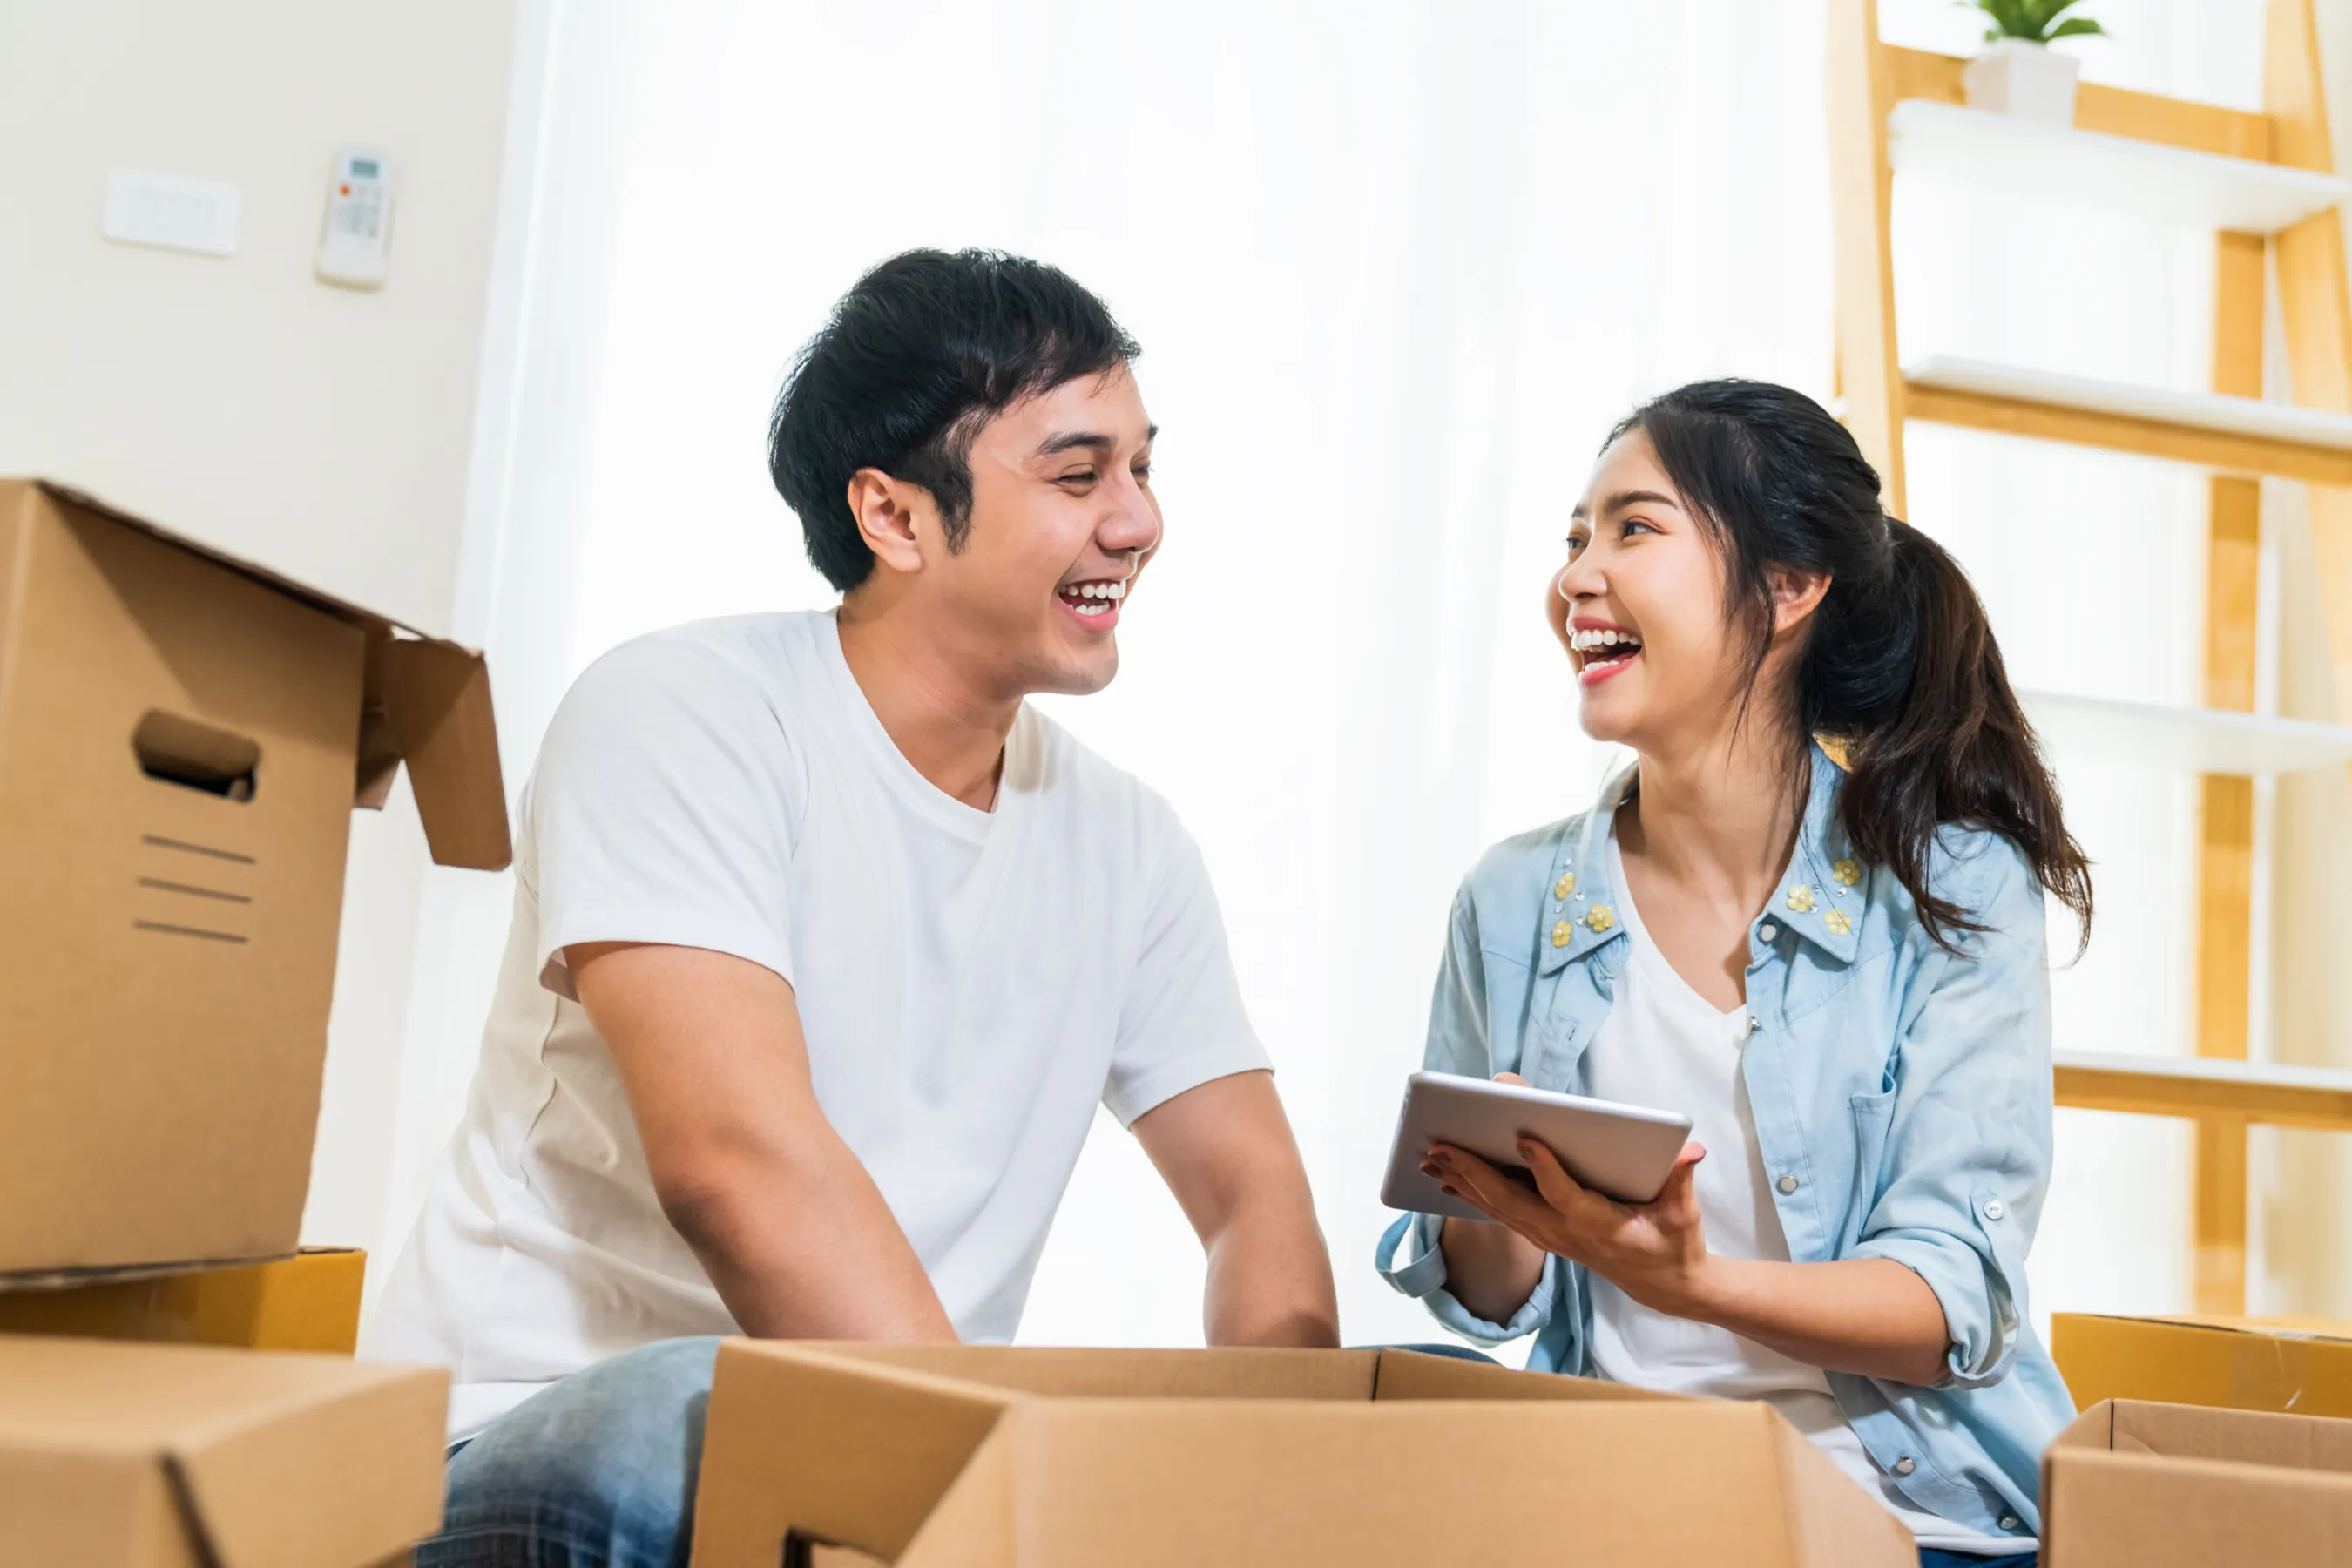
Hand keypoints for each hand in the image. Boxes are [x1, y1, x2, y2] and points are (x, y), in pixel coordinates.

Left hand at [1422, 1131, 1711, 1316]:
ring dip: (1462, 1180)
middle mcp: (1565, 1233)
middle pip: (1512, 1201)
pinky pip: (1501, 1213)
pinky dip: (1472, 1194)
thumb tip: (1691, 1151)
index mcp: (1598, 1223)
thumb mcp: (1683, 1213)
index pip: (1564, 1194)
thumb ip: (1680, 1179)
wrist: (1664, 1285)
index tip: (1525, 1137)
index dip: (1544, 1168)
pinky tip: (1447, 1177)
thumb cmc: (1673, 1242)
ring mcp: (1550, 1237)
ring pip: (1499, 1207)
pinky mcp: (1544, 1236)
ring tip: (1430, 1155)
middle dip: (1474, 1171)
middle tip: (1441, 1145)